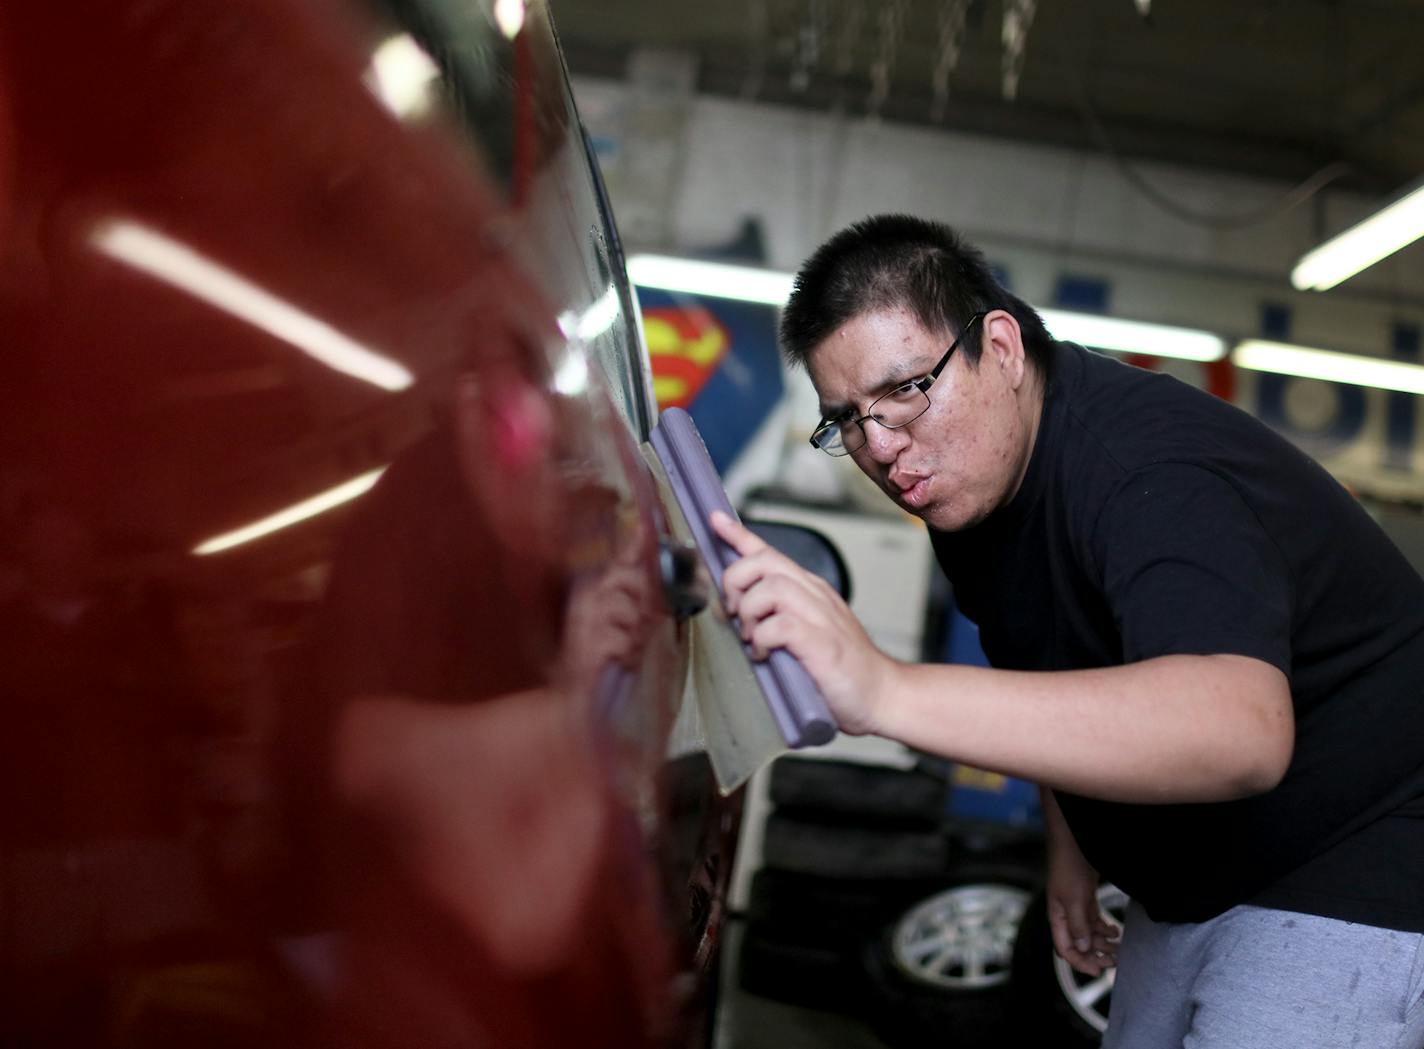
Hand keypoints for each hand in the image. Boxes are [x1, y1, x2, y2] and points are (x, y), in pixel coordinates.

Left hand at [709, 511, 894, 735]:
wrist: (881, 694)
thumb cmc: (841, 669)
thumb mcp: (804, 634)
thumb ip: (775, 619)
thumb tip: (735, 614)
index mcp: (809, 591)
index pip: (770, 553)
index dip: (739, 536)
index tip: (716, 521)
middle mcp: (815, 596)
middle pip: (764, 562)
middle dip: (736, 581)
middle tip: (733, 612)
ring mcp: (821, 617)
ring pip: (772, 588)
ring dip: (750, 612)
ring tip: (752, 638)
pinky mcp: (822, 643)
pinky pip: (782, 625)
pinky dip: (764, 638)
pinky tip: (765, 655)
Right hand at [1045, 839, 1121, 976]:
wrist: (1073, 841)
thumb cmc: (1068, 867)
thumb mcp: (1074, 898)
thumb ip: (1078, 924)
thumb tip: (1082, 949)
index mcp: (1057, 917)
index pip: (1065, 949)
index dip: (1080, 962)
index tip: (1098, 972)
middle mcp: (1065, 915)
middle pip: (1079, 944)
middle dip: (1095, 955)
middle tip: (1114, 961)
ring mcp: (1076, 907)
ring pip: (1089, 934)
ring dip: (1103, 943)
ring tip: (1119, 948)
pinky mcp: (1085, 898)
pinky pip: (1095, 921)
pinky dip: (1105, 928)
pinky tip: (1115, 930)